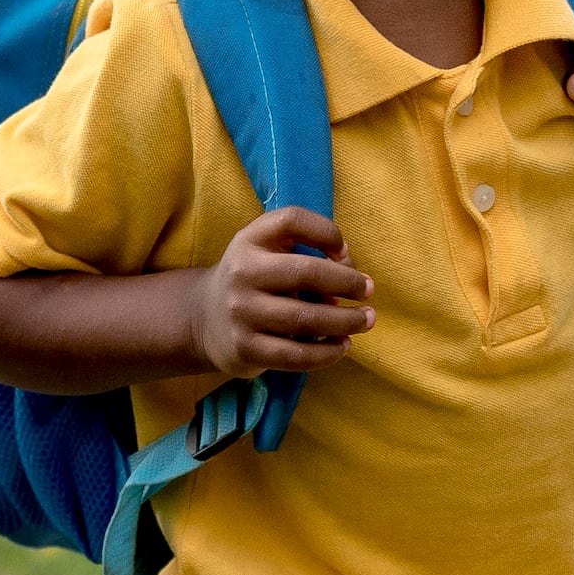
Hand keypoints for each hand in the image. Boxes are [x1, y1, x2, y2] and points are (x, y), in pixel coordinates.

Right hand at [188, 205, 371, 378]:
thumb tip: (350, 275)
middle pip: (306, 272)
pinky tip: (342, 346)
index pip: (291, 220)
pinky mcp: (246, 348)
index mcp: (250, 240)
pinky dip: (327, 352)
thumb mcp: (267, 251)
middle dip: (347, 283)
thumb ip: (306, 251)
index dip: (326, 232)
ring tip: (365, 321)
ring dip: (345, 321)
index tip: (345, 254)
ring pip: (306, 318)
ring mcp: (241, 312)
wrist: (204, 318)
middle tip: (369, 292)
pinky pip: (296, 355)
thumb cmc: (254, 279)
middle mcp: (242, 272)